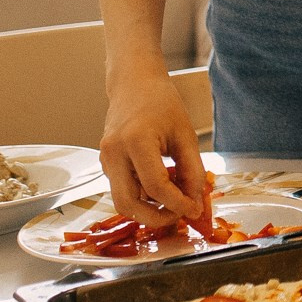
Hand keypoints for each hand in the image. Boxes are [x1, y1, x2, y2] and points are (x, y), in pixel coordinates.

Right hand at [99, 65, 207, 225]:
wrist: (134, 83)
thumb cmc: (160, 102)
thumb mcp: (185, 133)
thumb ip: (192, 169)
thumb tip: (196, 199)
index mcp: (136, 141)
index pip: (155, 186)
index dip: (177, 203)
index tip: (193, 209)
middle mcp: (114, 153)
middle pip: (128, 204)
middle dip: (155, 218)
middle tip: (179, 215)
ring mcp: (105, 159)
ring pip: (122, 201)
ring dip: (146, 210)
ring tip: (173, 202)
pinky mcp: (106, 163)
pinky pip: (121, 189)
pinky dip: (141, 196)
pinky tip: (161, 189)